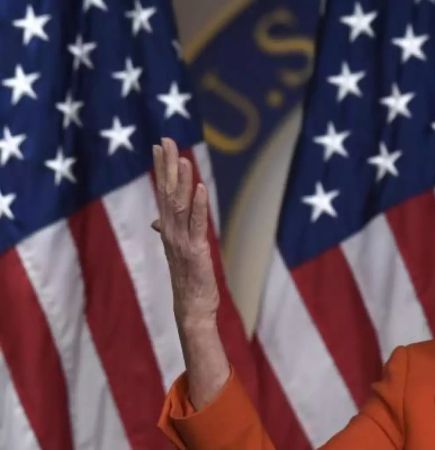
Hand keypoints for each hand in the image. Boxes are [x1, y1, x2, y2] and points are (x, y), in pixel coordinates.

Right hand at [152, 138, 218, 328]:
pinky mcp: (196, 250)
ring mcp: (181, 241)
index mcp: (167, 229)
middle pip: (168, 192)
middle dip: (167, 166)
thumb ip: (168, 231)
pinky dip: (199, 205)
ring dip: (182, 180)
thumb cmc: (187, 280)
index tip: (159, 145)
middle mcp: (170, 232)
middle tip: (166, 139)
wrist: (192, 308)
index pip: (162, 192)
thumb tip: (155, 220)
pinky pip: (197, 224)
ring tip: (182, 158)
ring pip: (180, 204)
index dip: (161, 169)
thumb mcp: (177, 251)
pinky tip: (201, 187)